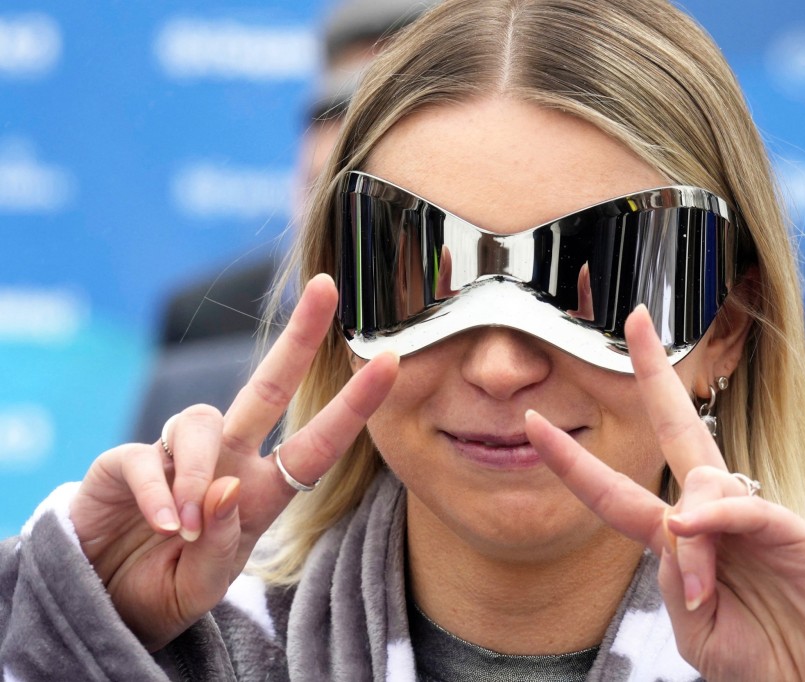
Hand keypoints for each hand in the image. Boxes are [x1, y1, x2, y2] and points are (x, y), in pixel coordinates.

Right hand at [69, 274, 398, 650]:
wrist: (103, 609)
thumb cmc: (165, 590)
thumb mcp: (205, 583)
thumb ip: (222, 542)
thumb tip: (226, 486)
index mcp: (261, 493)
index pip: (316, 443)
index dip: (354, 405)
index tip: (393, 362)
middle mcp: (226, 463)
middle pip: (267, 387)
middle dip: (299, 338)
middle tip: (327, 288)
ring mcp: (175, 457)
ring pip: (202, 420)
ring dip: (197, 471)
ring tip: (184, 527)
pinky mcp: (124, 463)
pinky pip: (145, 458)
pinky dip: (158, 491)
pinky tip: (163, 524)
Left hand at [524, 306, 804, 681]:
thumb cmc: (753, 656)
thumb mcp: (695, 627)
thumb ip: (673, 577)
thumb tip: (675, 525)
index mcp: (678, 537)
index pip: (615, 489)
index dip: (572, 459)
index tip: (532, 421)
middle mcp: (712, 514)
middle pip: (677, 428)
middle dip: (655, 373)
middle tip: (636, 319)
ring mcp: (753, 516)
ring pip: (703, 485)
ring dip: (691, 537)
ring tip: (703, 593)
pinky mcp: (793, 530)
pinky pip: (744, 509)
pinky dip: (717, 520)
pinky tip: (700, 530)